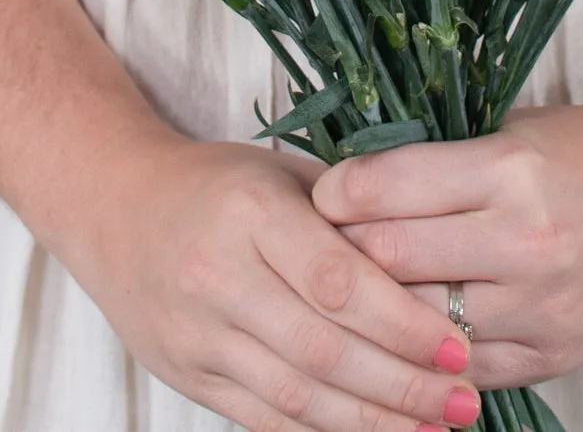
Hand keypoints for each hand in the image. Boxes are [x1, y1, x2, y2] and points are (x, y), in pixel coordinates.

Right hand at [64, 132, 481, 430]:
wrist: (116, 206)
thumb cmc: (218, 184)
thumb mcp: (281, 175)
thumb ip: (347, 218)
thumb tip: (435, 270)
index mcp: (251, 211)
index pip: (337, 280)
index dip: (403, 322)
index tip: (459, 343)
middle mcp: (218, 275)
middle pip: (323, 349)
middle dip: (404, 383)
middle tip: (466, 398)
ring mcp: (197, 333)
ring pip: (297, 396)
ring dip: (374, 422)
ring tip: (436, 428)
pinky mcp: (188, 374)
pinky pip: (265, 418)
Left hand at [312, 102, 582, 388]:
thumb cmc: (577, 148)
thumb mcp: (505, 130)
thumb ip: (433, 163)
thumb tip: (340, 189)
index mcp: (508, 169)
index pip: (385, 188)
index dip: (336, 191)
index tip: (321, 192)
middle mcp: (524, 241)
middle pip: (389, 258)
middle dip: (343, 250)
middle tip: (320, 243)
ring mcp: (541, 307)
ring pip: (416, 323)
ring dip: (379, 308)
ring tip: (357, 289)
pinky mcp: (552, 354)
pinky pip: (460, 368)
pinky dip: (426, 351)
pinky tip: (406, 329)